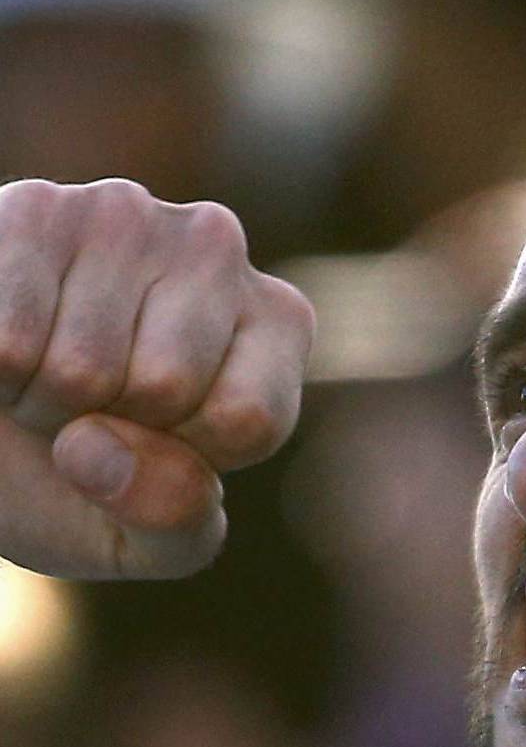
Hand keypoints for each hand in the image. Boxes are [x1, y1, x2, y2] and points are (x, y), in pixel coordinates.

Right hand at [0, 177, 315, 579]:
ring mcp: (126, 216)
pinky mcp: (33, 209)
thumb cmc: (80, 480)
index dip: (182, 458)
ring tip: (44, 373)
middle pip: (166, 385)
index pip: (248, 418)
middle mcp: (217, 247)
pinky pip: (12, 339)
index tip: (157, 439)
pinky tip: (6, 340)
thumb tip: (99, 451)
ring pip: (83, 364)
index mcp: (277, 324)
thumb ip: (172, 522)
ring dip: (43, 399)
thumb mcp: (149, 537)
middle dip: (107, 427)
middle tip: (88, 408)